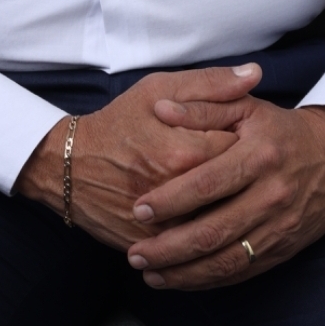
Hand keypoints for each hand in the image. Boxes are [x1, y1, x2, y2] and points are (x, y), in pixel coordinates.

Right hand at [13, 64, 262, 249]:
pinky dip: (208, 243)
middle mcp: (181, 193)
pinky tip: (216, 230)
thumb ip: (211, 83)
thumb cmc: (118, 123)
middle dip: (245, 186)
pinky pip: (195, 252)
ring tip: (233, 201)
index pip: (244, 153)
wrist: (69, 166)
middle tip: (243, 175)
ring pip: (219, 228)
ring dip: (232, 217)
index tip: (250, 142)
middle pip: (237, 195)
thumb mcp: (159, 89)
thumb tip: (255, 74)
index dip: (251, 146)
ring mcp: (166, 224)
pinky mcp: (155, 246)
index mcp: (188, 151)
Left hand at [126, 97, 324, 288]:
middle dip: (169, 248)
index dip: (170, 200)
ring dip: (185, 273)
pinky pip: (242, 272)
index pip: (206, 184)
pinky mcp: (283, 248)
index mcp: (258, 156)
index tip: (139, 210)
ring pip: (226, 260)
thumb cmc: (280, 129)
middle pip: (213, 231)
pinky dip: (209, 280)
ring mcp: (279, 227)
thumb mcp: (246, 106)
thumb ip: (203, 107)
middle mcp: (271, 195)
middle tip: (136, 254)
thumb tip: (162, 109)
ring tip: (150, 273)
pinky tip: (182, 280)